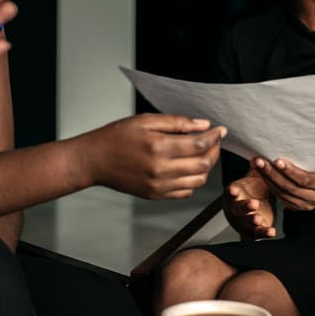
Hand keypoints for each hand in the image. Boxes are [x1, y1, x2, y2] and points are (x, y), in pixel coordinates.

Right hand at [83, 114, 226, 199]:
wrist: (94, 160)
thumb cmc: (117, 137)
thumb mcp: (145, 121)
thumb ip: (177, 122)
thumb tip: (203, 125)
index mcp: (159, 147)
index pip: (200, 144)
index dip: (214, 136)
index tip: (220, 130)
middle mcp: (161, 170)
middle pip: (203, 164)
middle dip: (214, 151)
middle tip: (214, 140)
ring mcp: (159, 186)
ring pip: (198, 180)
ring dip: (206, 166)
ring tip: (202, 153)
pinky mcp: (156, 195)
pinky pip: (185, 191)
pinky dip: (193, 180)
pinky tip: (188, 167)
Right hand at [225, 169, 275, 238]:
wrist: (258, 206)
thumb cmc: (253, 189)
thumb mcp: (255, 177)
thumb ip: (257, 169)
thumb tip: (258, 158)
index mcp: (234, 194)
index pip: (230, 192)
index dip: (231, 192)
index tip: (234, 190)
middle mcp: (236, 208)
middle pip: (236, 209)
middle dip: (244, 207)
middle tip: (254, 204)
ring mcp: (243, 221)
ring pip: (245, 223)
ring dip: (251, 221)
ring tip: (259, 219)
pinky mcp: (252, 231)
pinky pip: (257, 234)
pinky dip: (264, 233)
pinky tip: (272, 232)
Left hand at [253, 157, 314, 210]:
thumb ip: (309, 158)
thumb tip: (293, 142)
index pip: (305, 179)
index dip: (290, 171)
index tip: (277, 160)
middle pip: (289, 187)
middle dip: (272, 173)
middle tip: (259, 161)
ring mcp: (305, 205)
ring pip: (282, 194)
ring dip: (267, 179)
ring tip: (256, 165)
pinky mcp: (296, 208)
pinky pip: (280, 197)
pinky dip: (270, 186)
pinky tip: (262, 175)